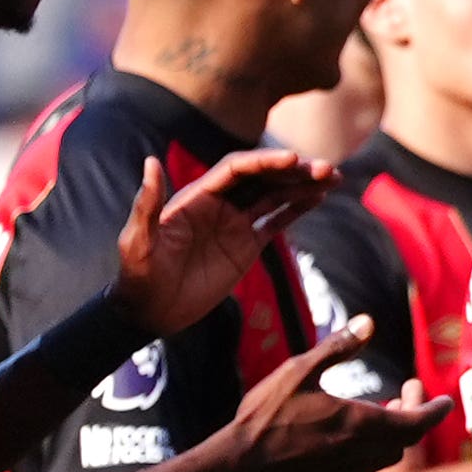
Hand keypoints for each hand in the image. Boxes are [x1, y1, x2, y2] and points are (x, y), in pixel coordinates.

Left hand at [114, 152, 330, 333]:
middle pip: (262, 178)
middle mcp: (218, 204)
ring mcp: (235, 224)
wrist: (151, 310)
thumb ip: (147, 204)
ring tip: (334, 179)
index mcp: (196, 197)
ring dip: (303, 185)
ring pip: (274, 195)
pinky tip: (318, 198)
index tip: (293, 160)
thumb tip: (150, 163)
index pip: (237, 170)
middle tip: (327, 170)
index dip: (265, 162)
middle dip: (294, 171)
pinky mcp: (246, 246)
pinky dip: (297, 208)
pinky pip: (276, 221)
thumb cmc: (139, 276)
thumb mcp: (138, 241)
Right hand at [221, 324, 444, 471]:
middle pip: (405, 438)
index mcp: (361, 423)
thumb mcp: (299, 370)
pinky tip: (357, 444)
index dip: (436, 412)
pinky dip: (372, 457)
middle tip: (408, 392)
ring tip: (383, 410)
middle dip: (413, 414)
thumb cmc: (267, 414)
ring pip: (388, 456)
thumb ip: (338, 347)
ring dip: (393, 434)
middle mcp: (363, 452)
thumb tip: (369, 322)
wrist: (240, 463)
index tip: (447, 402)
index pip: (417, 422)